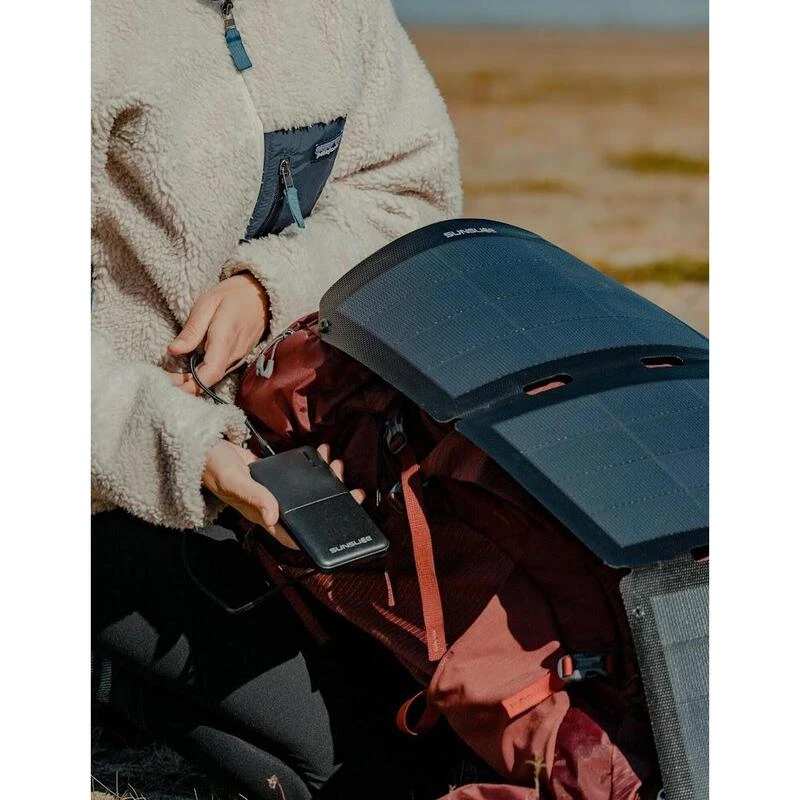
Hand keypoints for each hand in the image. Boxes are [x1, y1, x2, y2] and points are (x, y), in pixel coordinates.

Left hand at [167, 273, 268, 394]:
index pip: (210, 373)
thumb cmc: (231, 296)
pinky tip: (187, 372)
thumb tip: (173, 350)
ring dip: (192, 382)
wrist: (260, 296)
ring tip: (170, 378)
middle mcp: (234, 355)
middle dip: (186, 386)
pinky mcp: (237, 359)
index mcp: (225, 339)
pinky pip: (219, 372)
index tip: (170, 386)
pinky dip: (202, 376)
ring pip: (214, 379)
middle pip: (209, 380)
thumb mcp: (206, 304)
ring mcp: (238, 359)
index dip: (191, 385)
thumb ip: (192, 330)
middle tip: (163, 382)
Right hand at [202, 442, 365, 548]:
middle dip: (333, 502)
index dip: (317, 537)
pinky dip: (315, 465)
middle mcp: (273, 508)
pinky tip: (324, 454)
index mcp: (263, 516)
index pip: (294, 534)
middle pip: (309, 513)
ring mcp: (277, 494)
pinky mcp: (278, 479)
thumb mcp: (234, 482)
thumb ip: (254, 497)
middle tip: (352, 490)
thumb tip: (274, 516)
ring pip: (309, 494)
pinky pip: (302, 476)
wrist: (206, 449)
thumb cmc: (215, 469)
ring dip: (328, 481)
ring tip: (337, 465)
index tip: (341, 527)